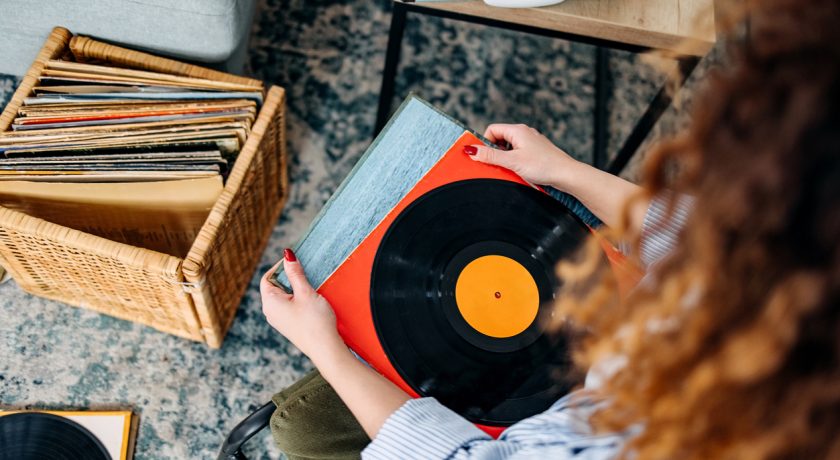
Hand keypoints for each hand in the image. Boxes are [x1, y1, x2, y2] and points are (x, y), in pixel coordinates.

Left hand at [260, 249, 344, 363]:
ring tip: (310, 286)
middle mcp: (270, 312)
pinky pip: (288, 306)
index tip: (295, 261)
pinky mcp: (289, 326)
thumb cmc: (315, 321)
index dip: (280, 267)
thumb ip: (296, 273)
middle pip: (274, 286)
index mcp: (269, 302)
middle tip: (304, 272)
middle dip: (288, 277)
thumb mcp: (305, 292)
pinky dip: (297, 299)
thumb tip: (287, 255)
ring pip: (283, 297)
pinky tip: (310, 300)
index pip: (267, 277)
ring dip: (294, 288)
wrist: (325, 349)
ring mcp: (279, 320)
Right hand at [465, 123, 585, 191]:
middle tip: (496, 165)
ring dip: (505, 158)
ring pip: (509, 147)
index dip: (485, 142)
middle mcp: (525, 133)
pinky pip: (519, 153)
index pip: (492, 129)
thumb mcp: (512, 161)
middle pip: (500, 138)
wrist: (566, 174)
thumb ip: (491, 156)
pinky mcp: (537, 152)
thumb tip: (471, 151)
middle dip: (494, 152)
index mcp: (517, 130)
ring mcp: (532, 142)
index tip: (484, 157)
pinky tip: (519, 172)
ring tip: (510, 170)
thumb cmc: (542, 166)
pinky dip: (514, 161)